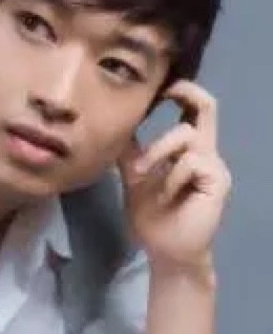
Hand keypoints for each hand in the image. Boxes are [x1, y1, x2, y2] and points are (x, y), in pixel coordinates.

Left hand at [118, 80, 231, 271]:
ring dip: (157, 152)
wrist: (164, 249)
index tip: (157, 85)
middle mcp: (204, 152)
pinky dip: (170, 175)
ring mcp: (213, 166)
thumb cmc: (151, 214)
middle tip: (164, 90)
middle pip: (206, 107)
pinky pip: (191, 161)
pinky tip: (164, 194)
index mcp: (186, 150)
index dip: (179, 91)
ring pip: (186, 134)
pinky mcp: (217, 181)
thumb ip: (131, 151)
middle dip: (184, 92)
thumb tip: (116, 123)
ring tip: (141, 175)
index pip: (191, 111)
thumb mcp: (134, 176)